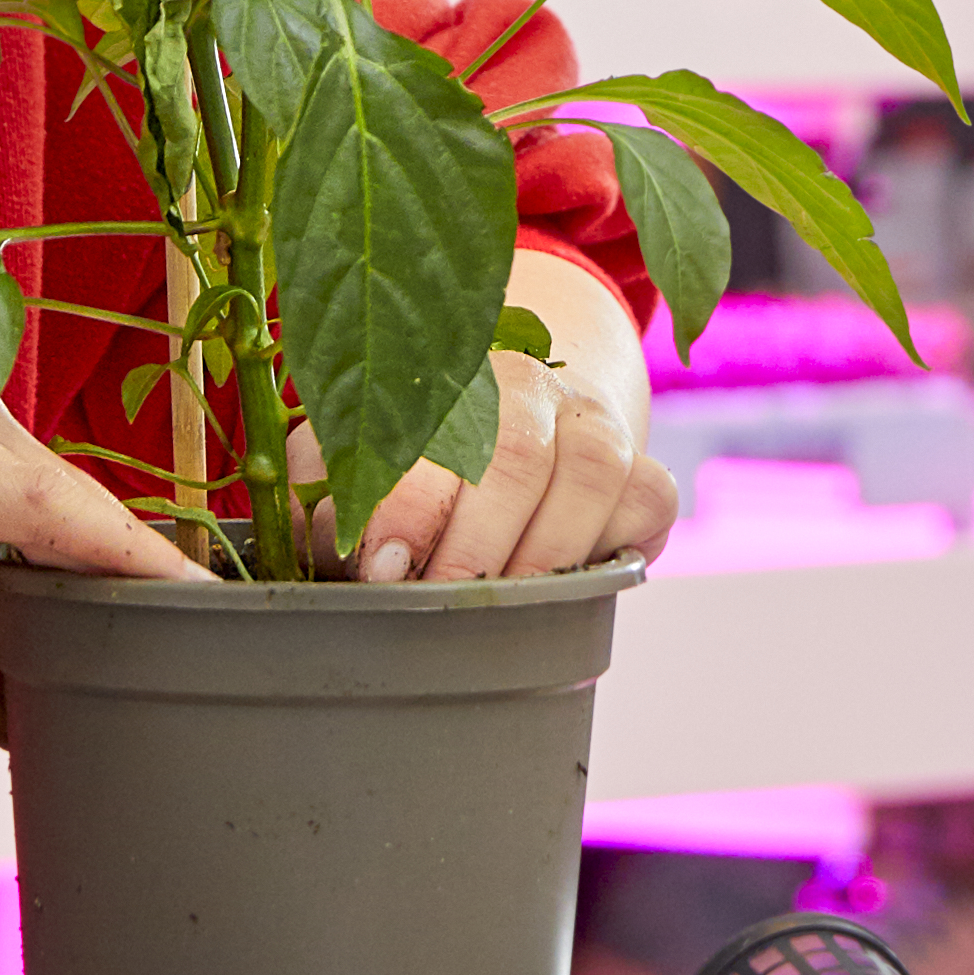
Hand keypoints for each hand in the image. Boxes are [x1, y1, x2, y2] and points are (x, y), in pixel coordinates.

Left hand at [351, 339, 680, 584]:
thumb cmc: (405, 468)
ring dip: (542, 553)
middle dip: (474, 543)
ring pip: (592, 472)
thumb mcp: (344, 471)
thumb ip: (324, 502)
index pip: (430, 425)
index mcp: (439, 370)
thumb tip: (333, 552)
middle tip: (443, 597)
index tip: (383, 566)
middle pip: (517, 450)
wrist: (505, 431)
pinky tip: (564, 581)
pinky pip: (649, 499)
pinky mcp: (642, 471)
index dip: (408, 504)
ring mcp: (592, 422)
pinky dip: (612, 547)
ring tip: (501, 604)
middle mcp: (525, 381)